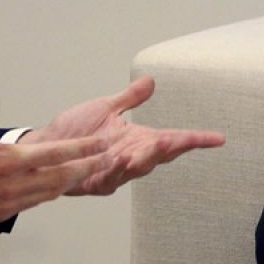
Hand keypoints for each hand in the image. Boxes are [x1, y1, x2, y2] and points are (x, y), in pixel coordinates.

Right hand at [0, 87, 119, 233]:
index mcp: (7, 163)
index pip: (54, 154)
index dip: (82, 149)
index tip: (102, 144)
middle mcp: (12, 186)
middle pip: (61, 178)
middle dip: (87, 168)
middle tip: (109, 160)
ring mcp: (7, 203)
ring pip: (50, 193)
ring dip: (71, 182)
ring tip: (89, 172)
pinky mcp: (0, 214)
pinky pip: (33, 203)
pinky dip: (49, 193)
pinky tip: (55, 186)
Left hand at [21, 76, 224, 195]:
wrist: (44, 148)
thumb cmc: (74, 130)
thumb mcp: (105, 108)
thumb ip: (129, 99)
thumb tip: (151, 81)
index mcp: (137, 140)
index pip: (173, 140)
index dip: (196, 139)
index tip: (218, 138)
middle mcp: (130, 157)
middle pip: (160, 155)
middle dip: (172, 147)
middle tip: (183, 139)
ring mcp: (115, 172)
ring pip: (138, 168)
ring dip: (147, 157)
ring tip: (154, 144)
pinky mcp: (96, 182)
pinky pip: (110, 179)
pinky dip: (117, 170)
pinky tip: (121, 160)